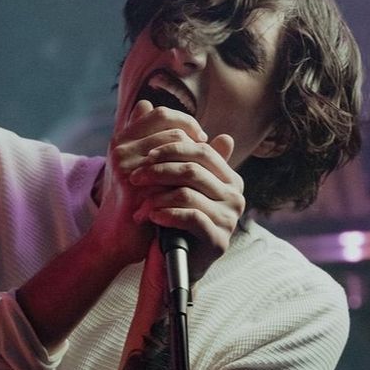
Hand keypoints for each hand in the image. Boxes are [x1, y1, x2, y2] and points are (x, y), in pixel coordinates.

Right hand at [90, 100, 210, 266]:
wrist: (116, 238)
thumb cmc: (132, 201)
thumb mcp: (140, 166)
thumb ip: (150, 140)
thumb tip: (153, 105)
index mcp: (123, 140)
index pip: (161, 115)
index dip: (186, 122)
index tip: (201, 137)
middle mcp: (122, 150)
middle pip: (172, 131)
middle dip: (195, 142)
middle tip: (207, 156)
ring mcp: (127, 169)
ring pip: (176, 151)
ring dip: (194, 159)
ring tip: (203, 171)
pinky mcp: (135, 190)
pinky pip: (173, 176)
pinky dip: (189, 179)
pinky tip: (198, 187)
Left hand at [127, 122, 245, 281]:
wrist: (173, 265)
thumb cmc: (171, 221)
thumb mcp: (167, 182)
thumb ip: (160, 145)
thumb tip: (146, 104)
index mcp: (228, 176)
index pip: (200, 150)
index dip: (169, 149)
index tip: (141, 156)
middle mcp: (236, 194)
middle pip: (194, 168)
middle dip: (159, 170)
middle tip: (133, 178)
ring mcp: (231, 218)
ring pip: (189, 192)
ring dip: (157, 196)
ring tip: (138, 203)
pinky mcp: (220, 240)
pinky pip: (190, 217)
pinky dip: (166, 214)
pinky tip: (150, 217)